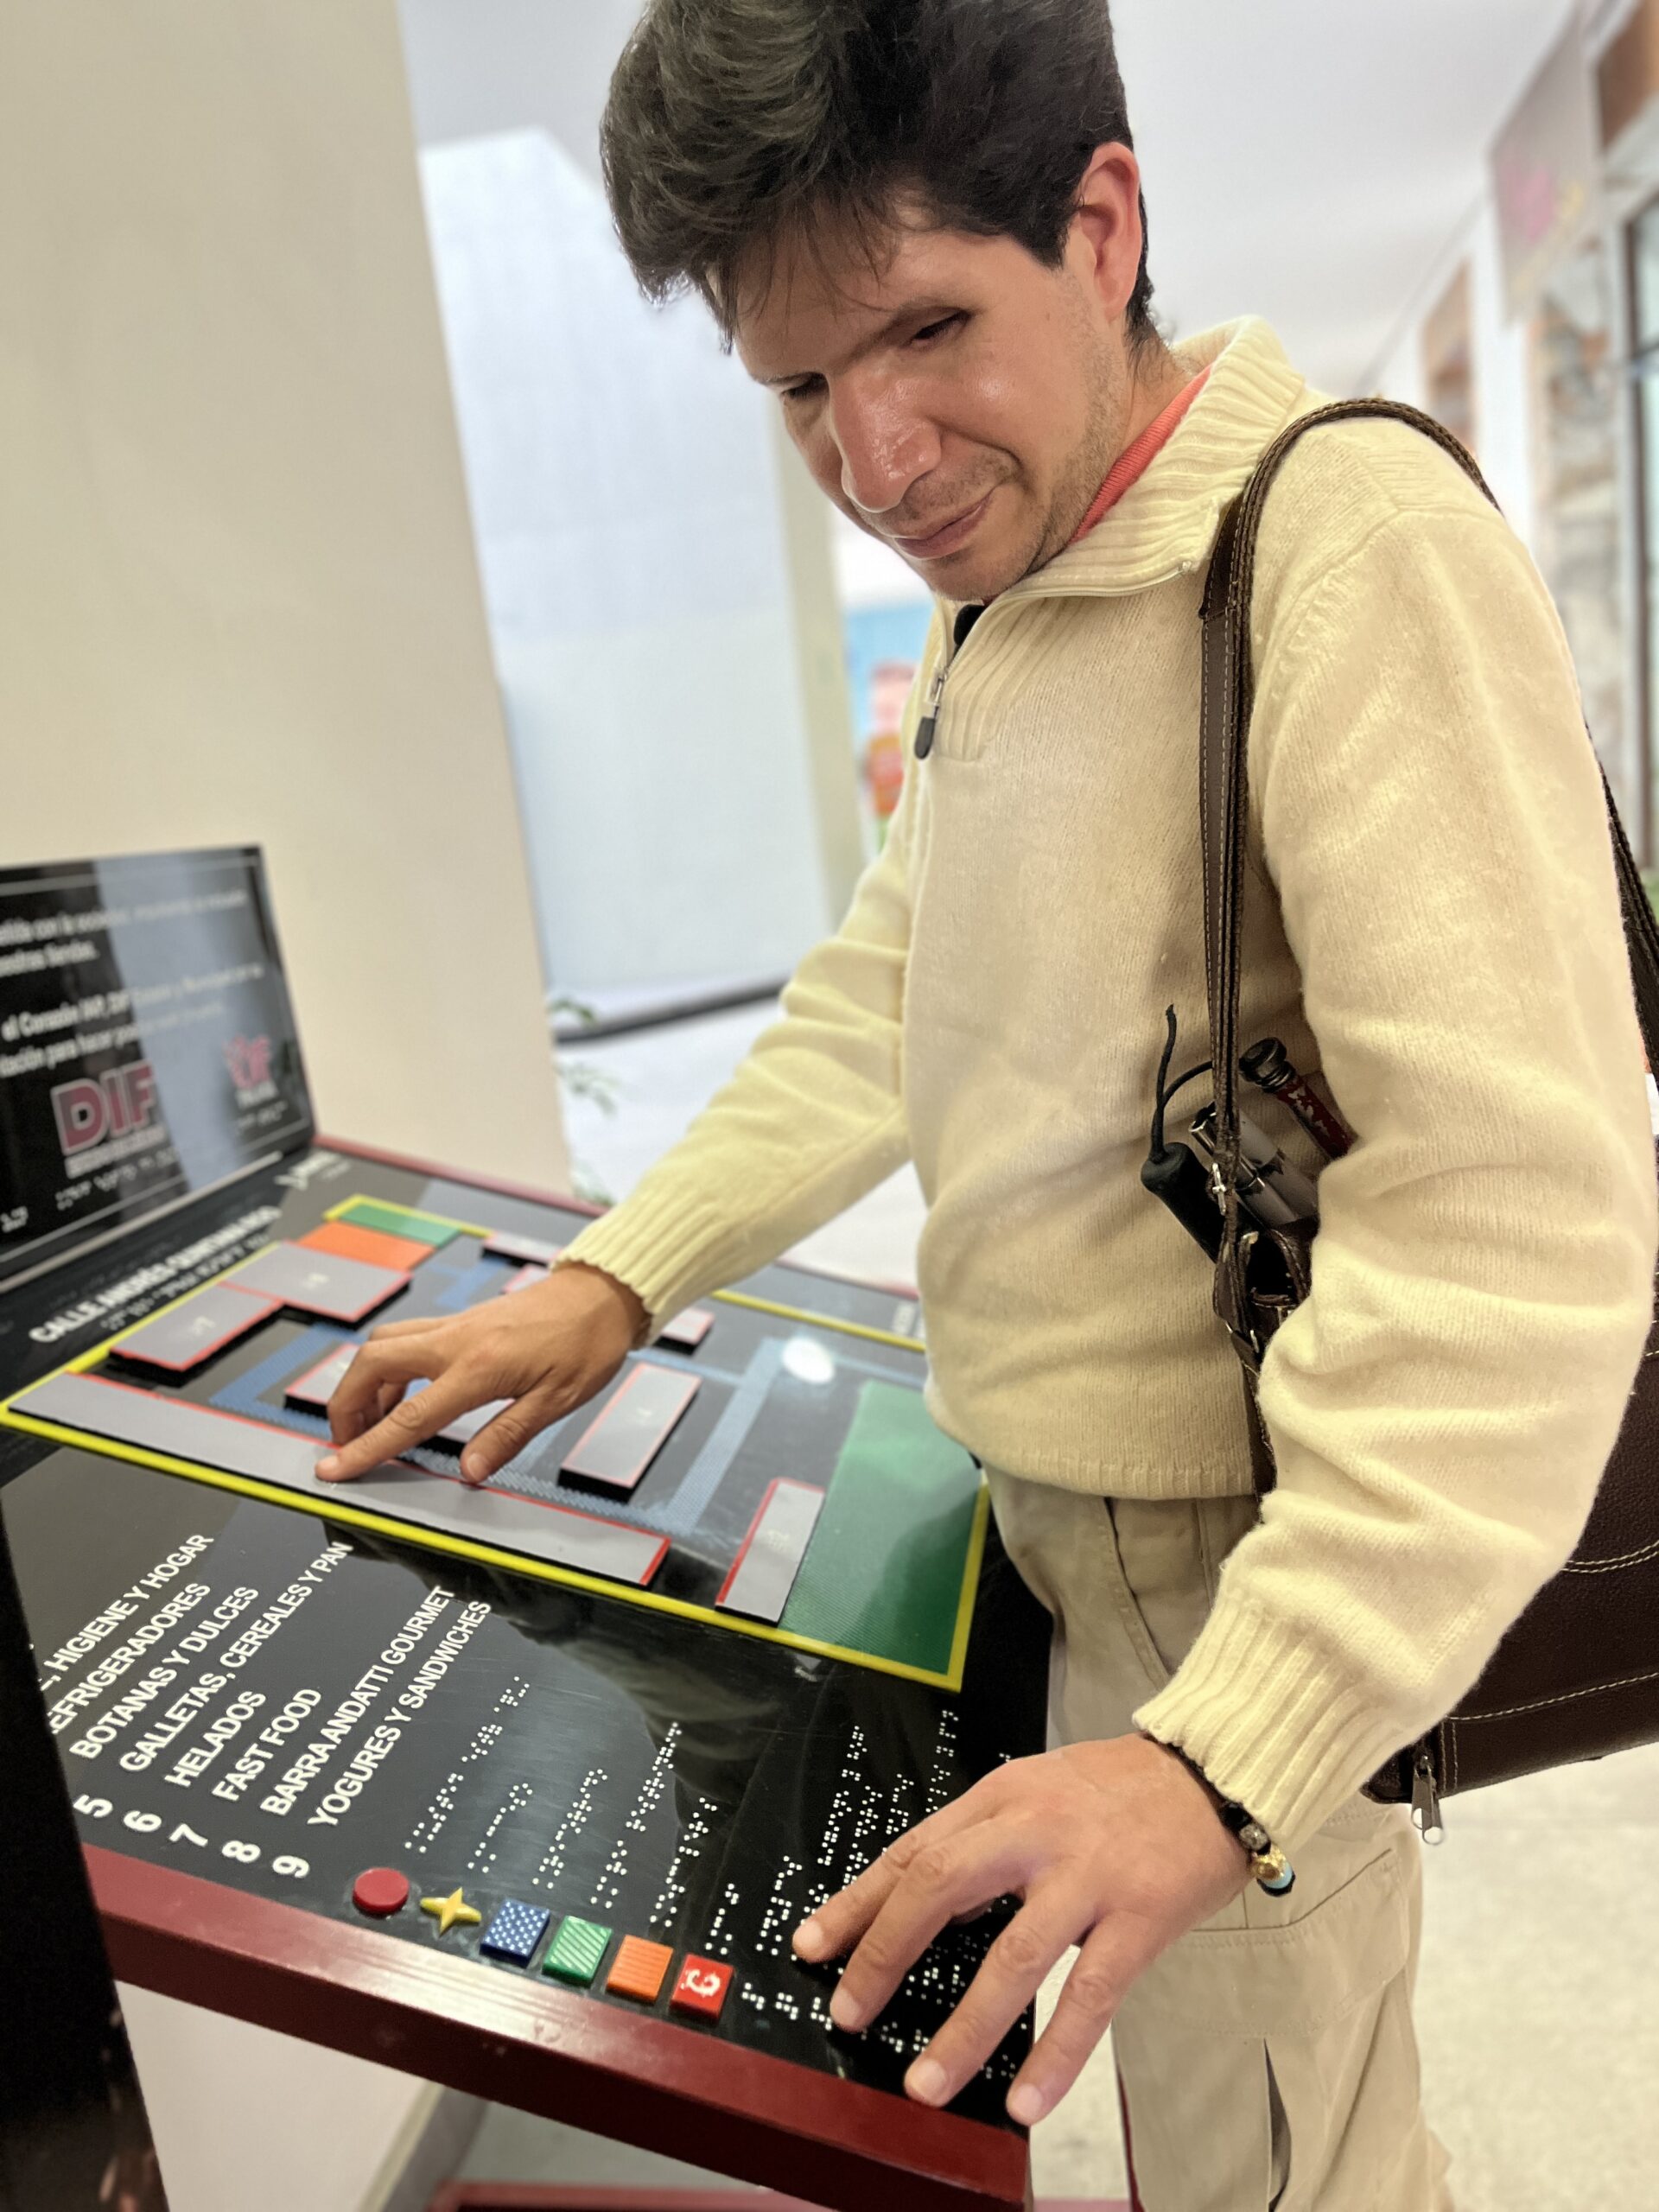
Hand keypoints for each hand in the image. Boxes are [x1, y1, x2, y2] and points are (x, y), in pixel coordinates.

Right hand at [315, 1262, 646, 1486]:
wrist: (601, 1294)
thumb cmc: (586, 1344)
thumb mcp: (557, 1401)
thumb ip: (507, 1435)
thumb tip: (470, 1472)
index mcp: (478, 1367)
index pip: (408, 1418)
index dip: (365, 1448)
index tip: (333, 1469)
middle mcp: (454, 1340)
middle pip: (370, 1365)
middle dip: (345, 1406)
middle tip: (348, 1443)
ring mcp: (454, 1326)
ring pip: (382, 1347)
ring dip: (364, 1385)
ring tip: (373, 1424)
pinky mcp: (459, 1321)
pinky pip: (405, 1339)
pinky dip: (388, 1368)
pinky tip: (405, 1394)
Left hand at [792, 1733, 1250, 2125]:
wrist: (1214, 1771)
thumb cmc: (1123, 1788)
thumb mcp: (1040, 1789)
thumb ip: (987, 1840)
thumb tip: (930, 1902)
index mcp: (1003, 1797)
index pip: (914, 1851)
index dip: (858, 1903)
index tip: (814, 1945)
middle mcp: (1036, 1831)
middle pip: (940, 1886)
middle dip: (885, 1953)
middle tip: (850, 2010)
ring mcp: (1088, 1876)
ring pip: (1013, 1955)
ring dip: (965, 2027)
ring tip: (927, 2084)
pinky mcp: (1140, 1916)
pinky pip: (1091, 1995)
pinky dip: (1057, 2054)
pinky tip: (1028, 2098)